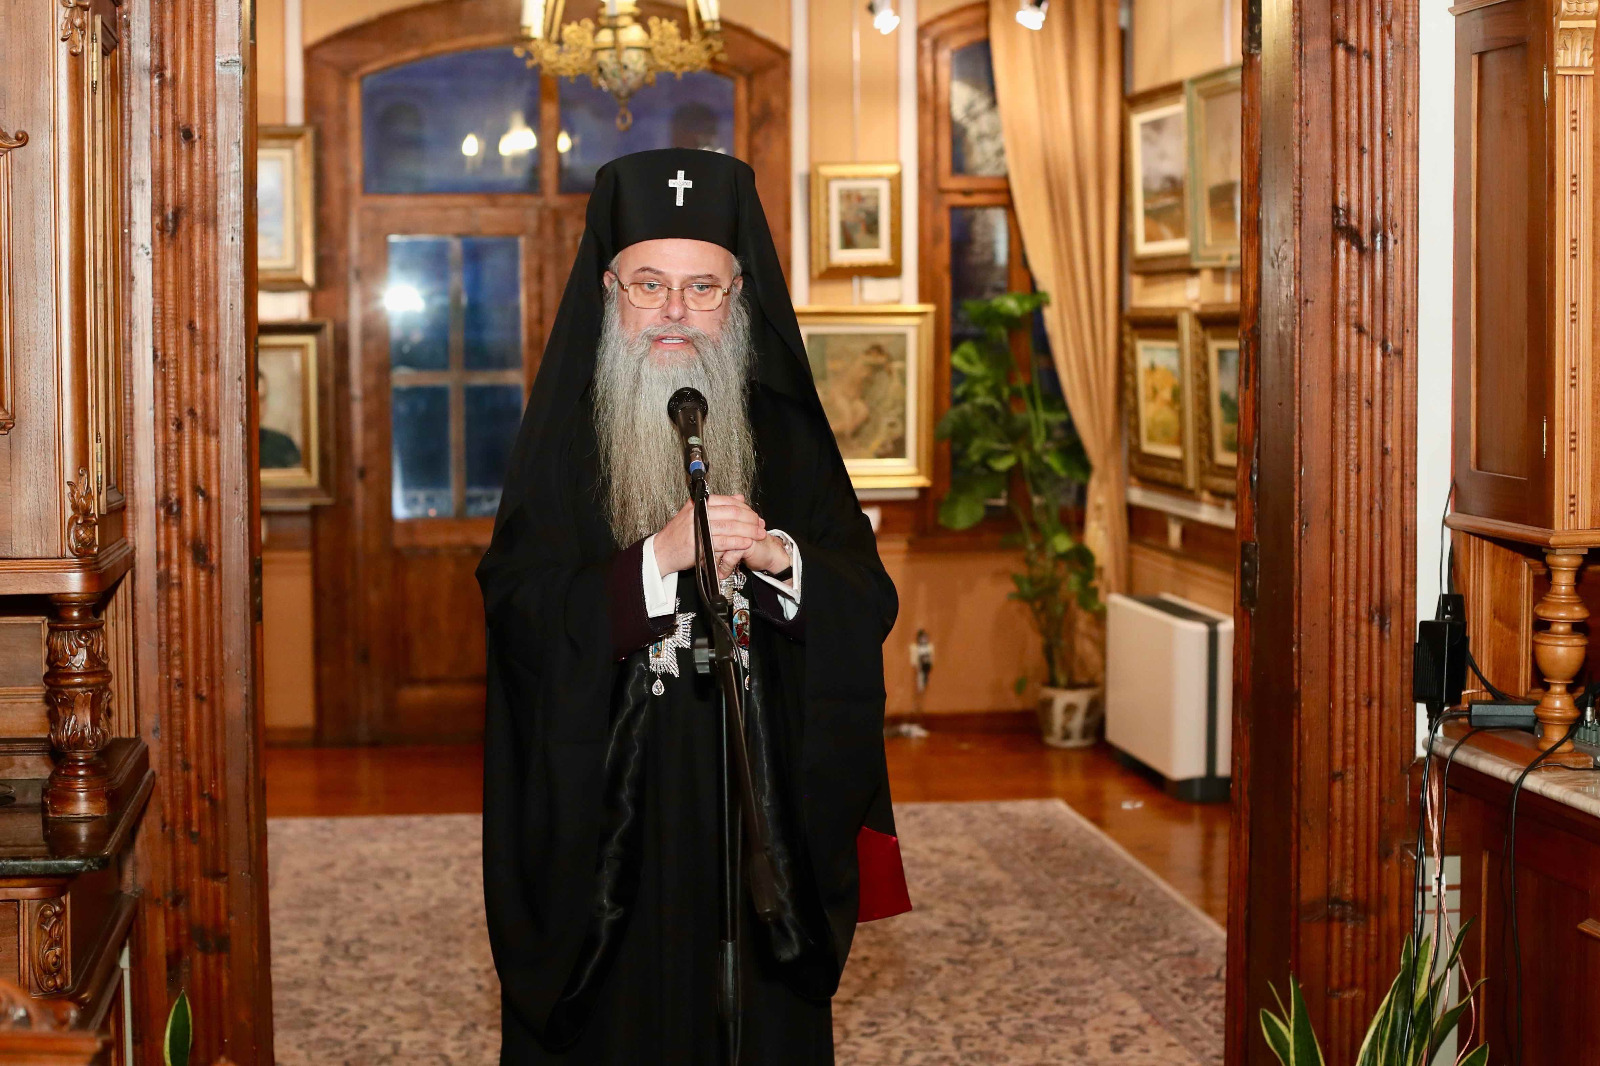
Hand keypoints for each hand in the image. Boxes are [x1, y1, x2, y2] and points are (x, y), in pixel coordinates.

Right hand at [653, 495, 768, 577]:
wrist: (661, 551)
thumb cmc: (678, 535)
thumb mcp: (696, 514)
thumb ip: (719, 506)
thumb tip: (739, 497)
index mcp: (699, 504)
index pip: (728, 502)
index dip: (745, 509)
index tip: (755, 516)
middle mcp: (698, 513)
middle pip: (732, 513)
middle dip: (750, 519)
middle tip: (761, 525)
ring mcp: (698, 527)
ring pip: (730, 526)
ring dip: (748, 531)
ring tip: (758, 534)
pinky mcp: (699, 543)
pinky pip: (723, 541)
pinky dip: (737, 541)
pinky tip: (746, 542)